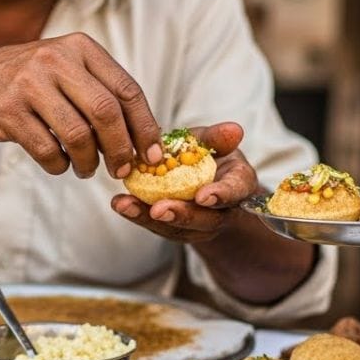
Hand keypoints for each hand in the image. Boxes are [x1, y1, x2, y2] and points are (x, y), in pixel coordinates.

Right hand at [0, 33, 162, 177]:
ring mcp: (29, 83)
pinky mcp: (8, 110)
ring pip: (78, 135)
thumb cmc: (35, 81)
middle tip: (122, 168)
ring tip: (87, 167)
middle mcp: (56, 59)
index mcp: (81, 47)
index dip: (144, 127)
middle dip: (120, 148)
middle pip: (105, 112)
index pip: (126, 90)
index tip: (152, 154)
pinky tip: (59, 163)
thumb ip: (104, 94)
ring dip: (88, 161)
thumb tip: (144, 141)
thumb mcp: (70, 70)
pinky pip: (47, 150)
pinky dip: (59, 165)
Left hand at [109, 122, 258, 242]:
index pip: (234, 191)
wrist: (203, 180)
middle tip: (158, 210)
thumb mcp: (215, 143)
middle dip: (180, 214)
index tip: (203, 196)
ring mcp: (198, 225)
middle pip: (203, 219)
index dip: (220, 195)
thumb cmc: (211, 157)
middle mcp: (221, 212)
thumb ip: (219, 138)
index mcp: (238, 185)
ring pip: (176, 227)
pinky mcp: (176, 229)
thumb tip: (234, 129)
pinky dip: (138, 214)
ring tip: (126, 205)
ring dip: (149, 217)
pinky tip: (121, 204)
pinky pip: (157, 226)